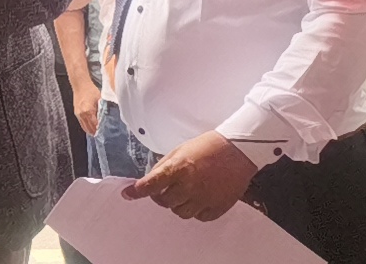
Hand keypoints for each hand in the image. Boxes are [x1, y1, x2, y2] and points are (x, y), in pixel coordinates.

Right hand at [71, 77, 101, 136]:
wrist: (80, 84)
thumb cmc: (90, 90)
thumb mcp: (99, 99)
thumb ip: (102, 109)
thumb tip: (106, 118)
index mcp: (88, 111)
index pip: (95, 124)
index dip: (100, 129)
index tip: (106, 133)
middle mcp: (82, 114)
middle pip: (89, 128)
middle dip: (96, 132)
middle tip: (102, 136)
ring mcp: (78, 114)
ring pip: (84, 127)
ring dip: (91, 131)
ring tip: (97, 134)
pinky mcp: (76, 113)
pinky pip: (81, 123)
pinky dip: (86, 127)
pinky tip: (90, 130)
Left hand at [124, 130, 259, 220]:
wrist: (237, 151)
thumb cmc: (207, 147)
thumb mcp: (180, 150)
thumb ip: (164, 166)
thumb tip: (151, 180)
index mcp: (179, 169)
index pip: (151, 184)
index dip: (137, 191)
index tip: (127, 194)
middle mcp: (190, 186)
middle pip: (164, 202)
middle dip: (160, 196)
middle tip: (165, 189)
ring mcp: (205, 198)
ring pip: (181, 212)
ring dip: (178, 204)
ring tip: (185, 192)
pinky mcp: (218, 207)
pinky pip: (200, 217)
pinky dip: (196, 210)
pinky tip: (199, 198)